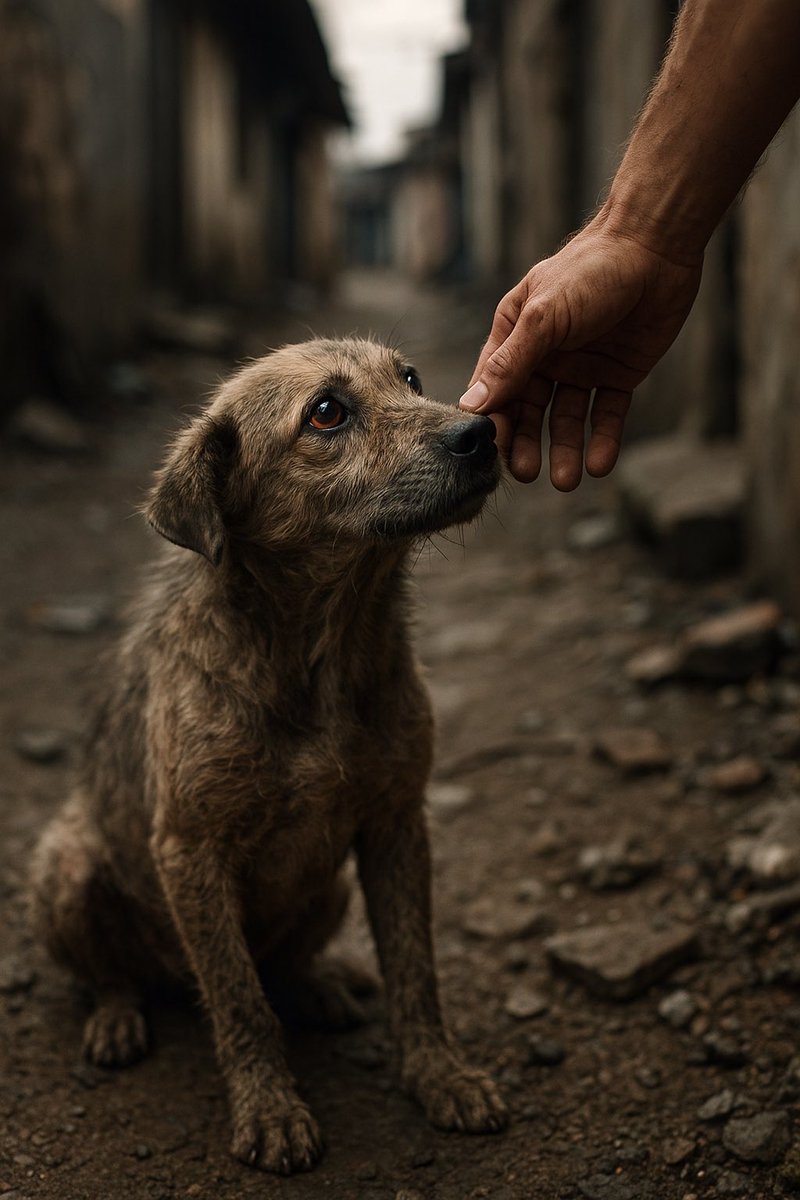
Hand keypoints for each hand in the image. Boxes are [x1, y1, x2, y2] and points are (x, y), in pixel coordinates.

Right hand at [459, 213, 702, 488]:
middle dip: (525, 443)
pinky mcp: (617, 375)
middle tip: (525, 474)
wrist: (656, 246)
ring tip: (566, 481)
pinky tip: (599, 464)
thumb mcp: (544, 317)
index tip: (489, 454)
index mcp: (515, 336)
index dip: (492, 420)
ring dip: (564, 449)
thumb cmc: (590, 269)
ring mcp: (581, 367)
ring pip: (566, 419)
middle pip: (528, 411)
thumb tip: (473, 406)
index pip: (495, 388)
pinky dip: (603, 440)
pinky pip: (606, 414)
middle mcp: (545, 356)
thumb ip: (510, 363)